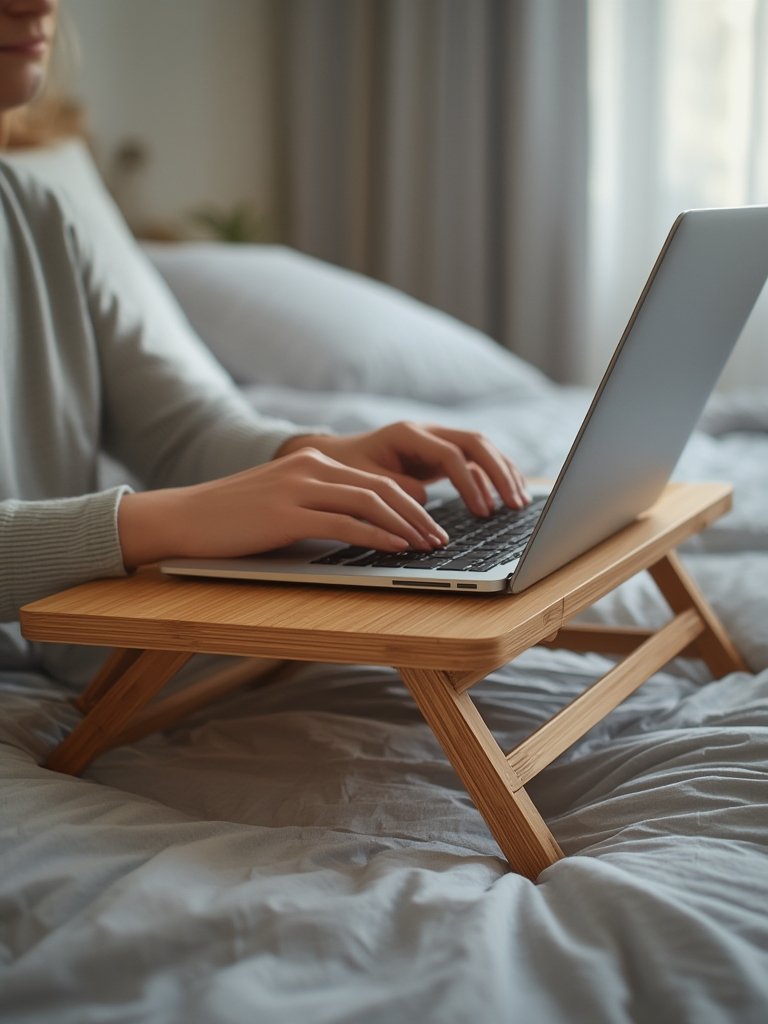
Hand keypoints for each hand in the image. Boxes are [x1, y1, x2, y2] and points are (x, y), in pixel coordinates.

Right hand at [118, 447, 451, 568]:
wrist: (184, 518)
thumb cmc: (235, 520)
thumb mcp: (286, 504)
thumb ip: (323, 508)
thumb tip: (364, 530)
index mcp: (315, 461)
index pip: (378, 479)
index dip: (412, 503)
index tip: (432, 526)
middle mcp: (311, 467)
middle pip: (383, 488)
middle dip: (418, 516)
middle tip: (440, 539)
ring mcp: (298, 488)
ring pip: (370, 502)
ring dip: (406, 527)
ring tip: (427, 547)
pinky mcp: (286, 513)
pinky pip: (344, 522)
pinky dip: (377, 535)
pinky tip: (395, 548)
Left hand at [278, 421, 529, 515]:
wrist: (331, 458)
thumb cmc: (343, 471)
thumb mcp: (362, 482)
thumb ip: (393, 489)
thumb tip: (424, 500)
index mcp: (407, 434)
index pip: (451, 454)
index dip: (470, 483)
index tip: (482, 511)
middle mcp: (426, 432)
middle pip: (475, 442)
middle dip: (499, 472)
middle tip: (514, 504)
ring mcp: (435, 441)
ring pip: (480, 448)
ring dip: (503, 473)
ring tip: (519, 503)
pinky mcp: (439, 455)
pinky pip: (474, 460)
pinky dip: (493, 477)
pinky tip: (507, 497)